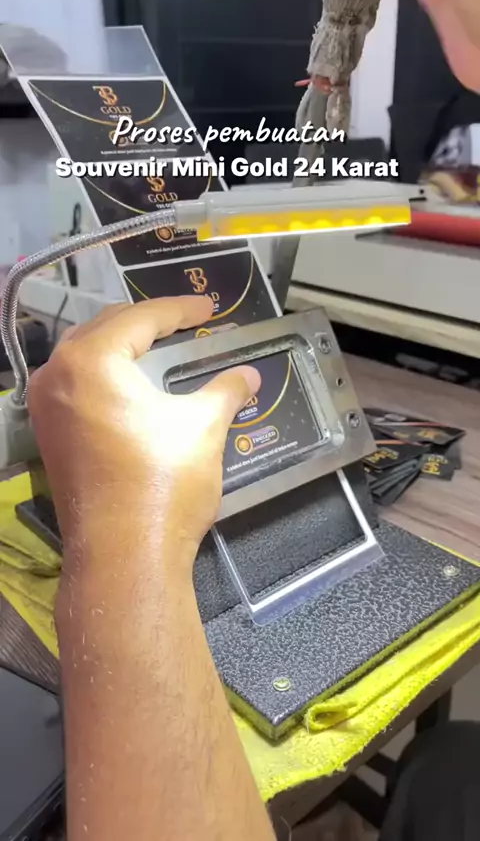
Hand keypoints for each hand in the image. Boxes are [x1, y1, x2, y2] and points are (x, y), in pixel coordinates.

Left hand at [27, 296, 259, 574]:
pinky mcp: (48, 438)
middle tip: (183, 322)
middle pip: (104, 331)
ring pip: (84, 358)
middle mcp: (57, 376)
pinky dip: (104, 377)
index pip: (139, 319)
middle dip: (146, 323)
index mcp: (91, 360)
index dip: (178, 309)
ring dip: (120, 348)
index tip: (208, 308)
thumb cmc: (164, 484)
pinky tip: (130, 387)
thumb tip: (250, 375)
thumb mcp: (203, 428)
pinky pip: (75, 388)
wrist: (124, 558)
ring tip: (156, 347)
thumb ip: (225, 390)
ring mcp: (46, 410)